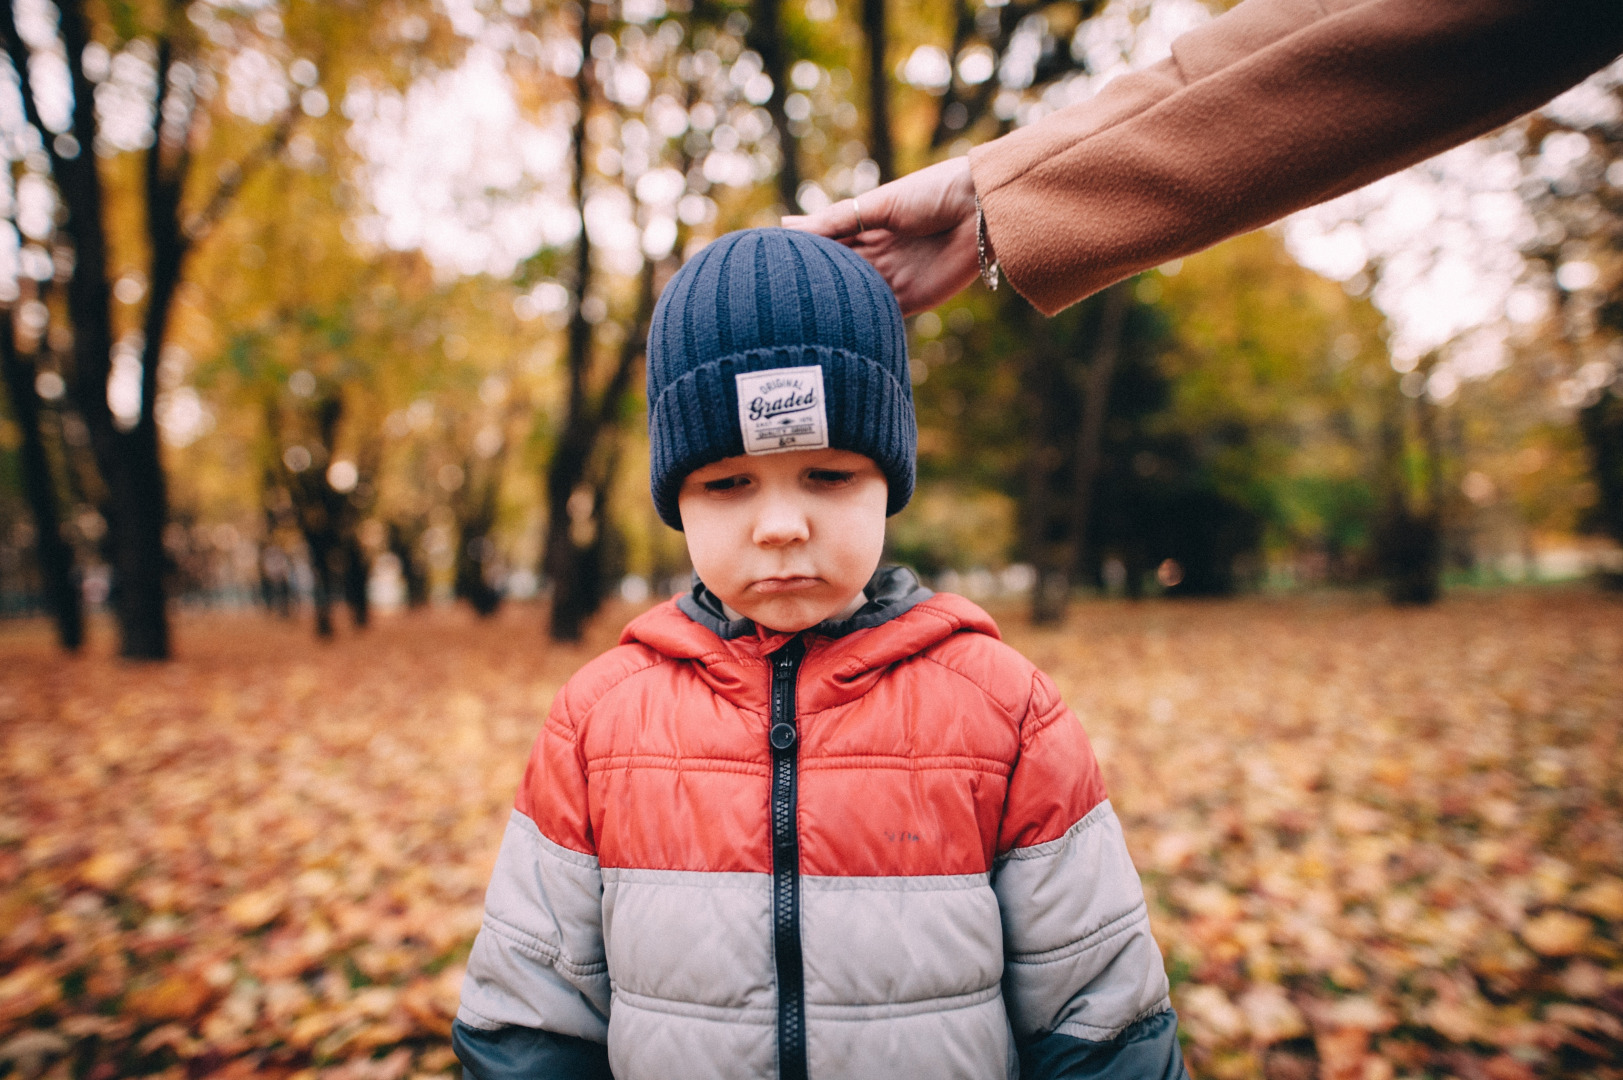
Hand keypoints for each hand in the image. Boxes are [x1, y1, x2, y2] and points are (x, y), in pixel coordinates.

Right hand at [781, 156, 983, 315]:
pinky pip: (881, 317)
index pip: (824, 249)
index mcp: (864, 229)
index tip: (764, 272)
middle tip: (771, 306)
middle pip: (835, 278)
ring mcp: (892, 280)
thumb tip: (785, 226)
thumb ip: (835, 221)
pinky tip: (834, 334)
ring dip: (831, 312)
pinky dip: (860, 326)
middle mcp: (875, 258)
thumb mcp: (877, 206)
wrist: (982, 208)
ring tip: (794, 325)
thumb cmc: (932, 192)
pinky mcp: (912, 300)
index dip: (798, 260)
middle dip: (809, 290)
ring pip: (853, 300)